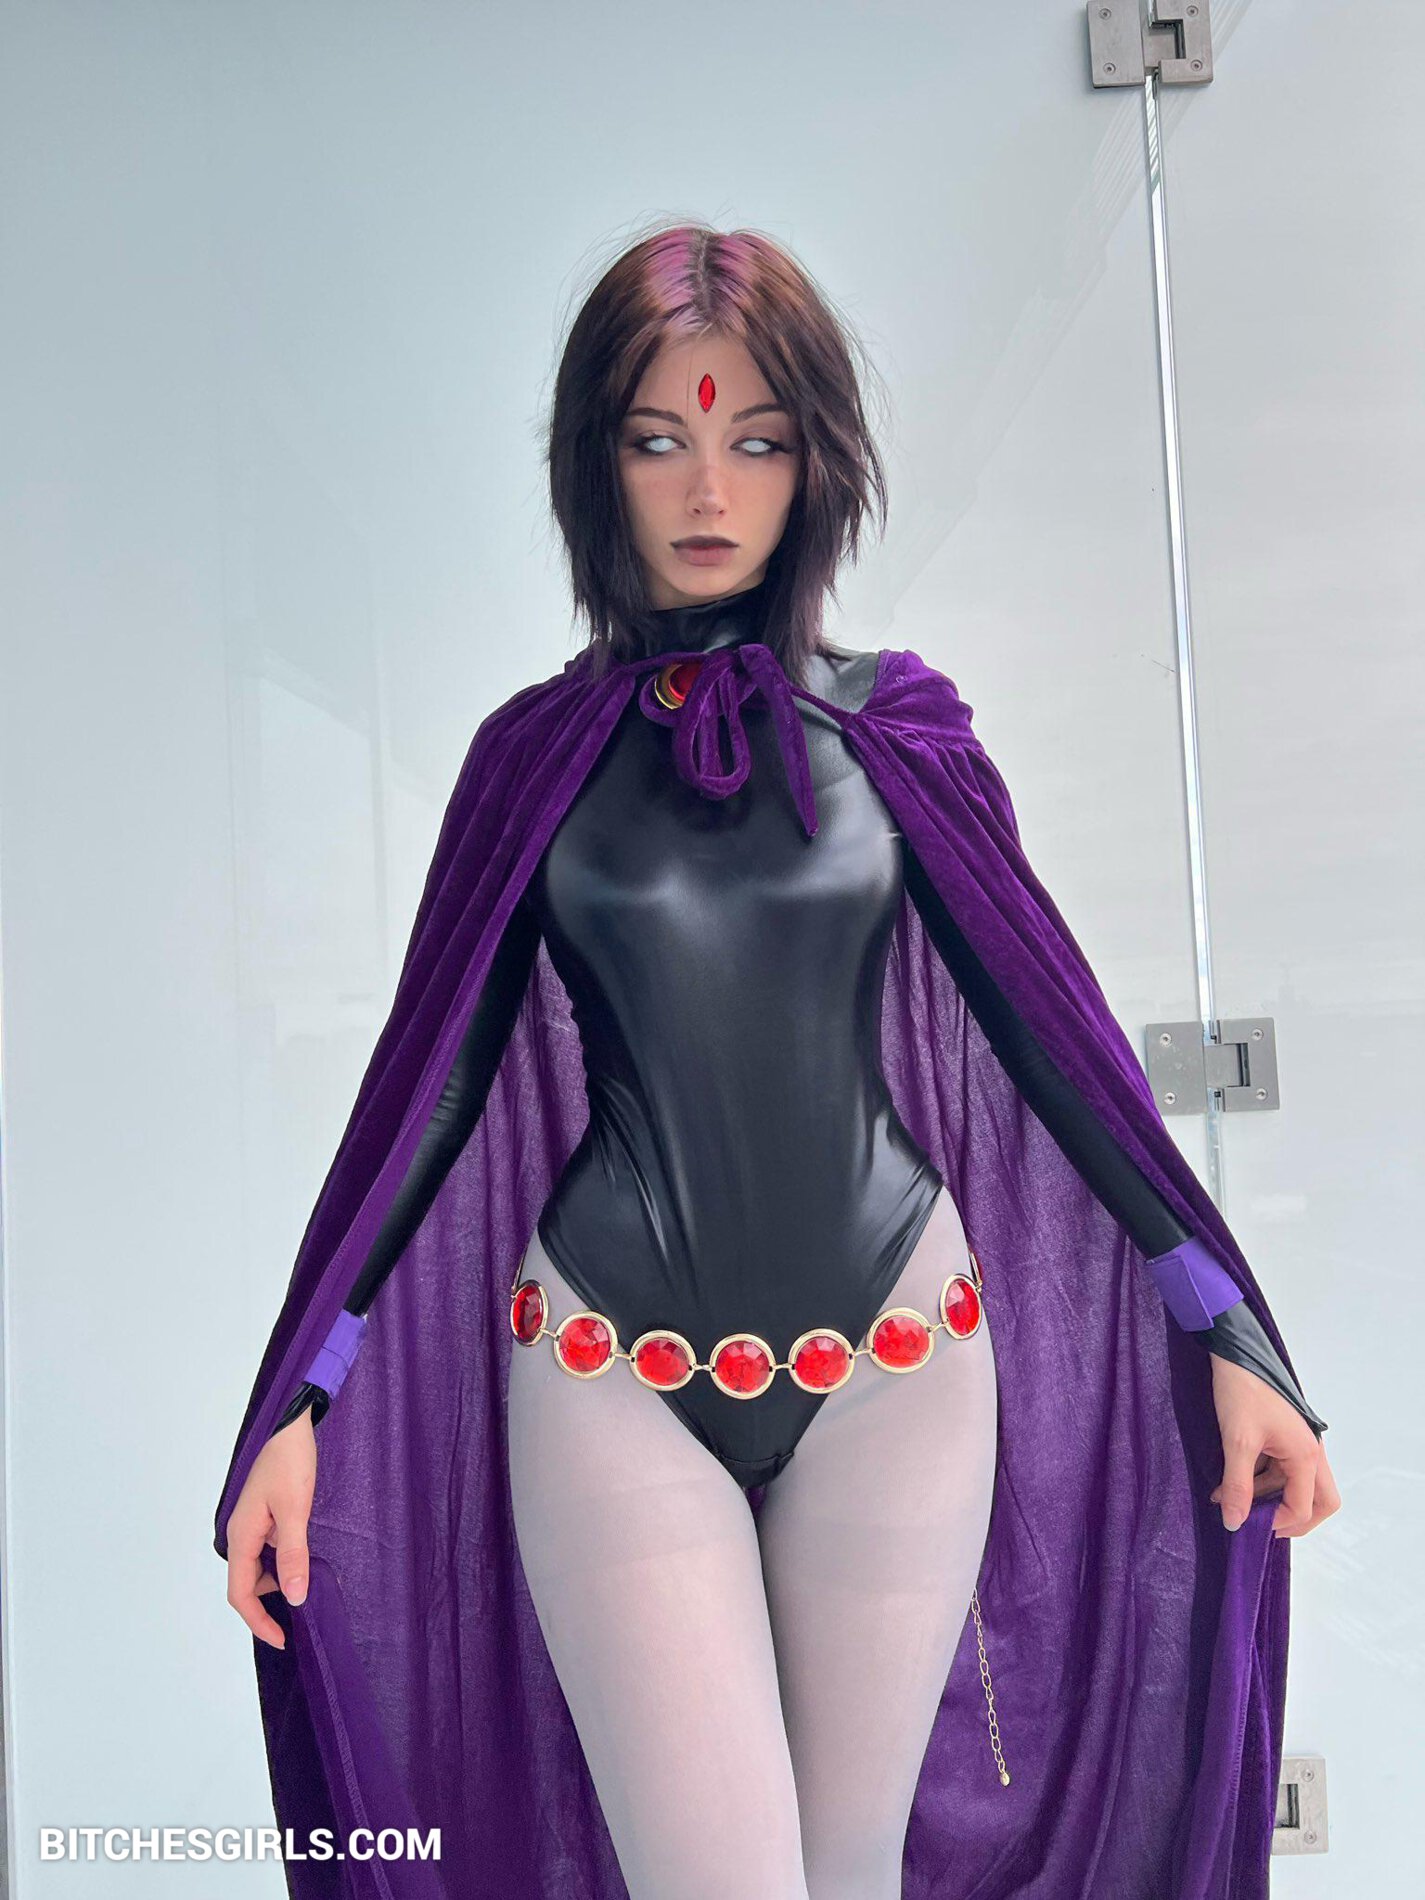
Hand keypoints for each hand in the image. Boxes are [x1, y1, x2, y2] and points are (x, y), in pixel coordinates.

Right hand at [224, 1405, 317, 1649]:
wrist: (291, 1423)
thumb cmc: (289, 1461)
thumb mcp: (295, 1510)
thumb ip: (293, 1554)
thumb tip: (294, 1597)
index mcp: (242, 1536)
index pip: (241, 1594)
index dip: (258, 1621)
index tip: (282, 1639)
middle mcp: (242, 1534)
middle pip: (247, 1585)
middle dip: (268, 1608)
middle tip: (298, 1623)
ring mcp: (253, 1525)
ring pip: (259, 1569)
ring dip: (278, 1585)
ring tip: (308, 1595)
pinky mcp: (266, 1516)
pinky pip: (269, 1552)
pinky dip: (284, 1566)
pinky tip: (305, 1565)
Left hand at [1207, 1355, 1340, 1538]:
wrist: (1233, 1354)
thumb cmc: (1242, 1391)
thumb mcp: (1237, 1441)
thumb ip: (1237, 1486)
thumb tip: (1235, 1523)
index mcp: (1306, 1455)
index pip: (1303, 1507)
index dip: (1277, 1523)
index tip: (1247, 1526)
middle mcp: (1311, 1452)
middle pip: (1319, 1502)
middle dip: (1291, 1519)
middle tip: (1260, 1526)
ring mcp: (1299, 1445)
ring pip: (1296, 1487)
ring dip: (1267, 1498)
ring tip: (1227, 1499)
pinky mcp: (1284, 1438)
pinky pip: (1281, 1470)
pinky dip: (1259, 1480)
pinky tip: (1228, 1481)